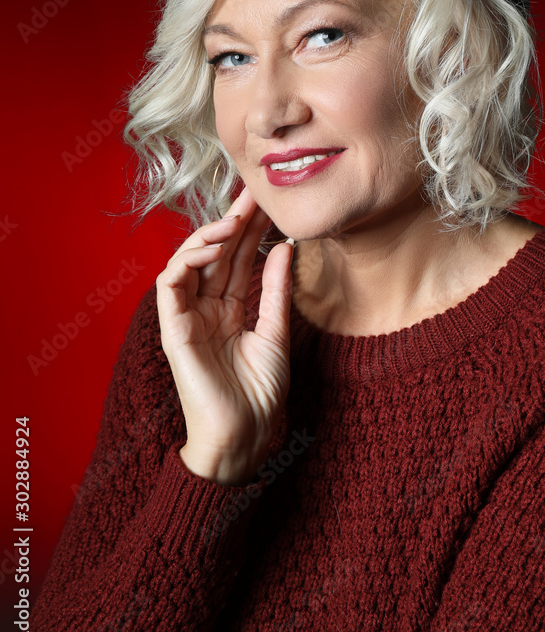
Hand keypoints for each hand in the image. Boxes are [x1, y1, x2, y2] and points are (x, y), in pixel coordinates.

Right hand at [156, 185, 293, 484]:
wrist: (246, 435)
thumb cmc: (261, 394)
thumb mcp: (277, 332)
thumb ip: (277, 289)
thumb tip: (286, 247)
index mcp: (229, 309)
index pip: (238, 260)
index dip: (250, 231)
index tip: (268, 205)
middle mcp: (206, 308)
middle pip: (216, 255)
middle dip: (233, 223)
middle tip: (252, 195)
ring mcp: (187, 317)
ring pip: (188, 262)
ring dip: (207, 236)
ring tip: (233, 221)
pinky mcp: (173, 329)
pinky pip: (170, 284)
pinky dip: (188, 261)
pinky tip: (212, 248)